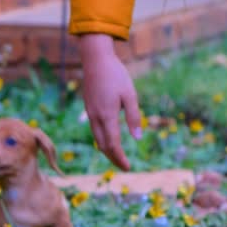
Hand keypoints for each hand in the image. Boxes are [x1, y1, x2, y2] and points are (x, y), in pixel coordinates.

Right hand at [79, 34, 140, 170]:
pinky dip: (102, 140)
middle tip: (124, 166)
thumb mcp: (130, 95)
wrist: (95, 59)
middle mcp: (96, 117)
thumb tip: (137, 137)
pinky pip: (95, 130)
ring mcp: (90, 113)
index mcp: (107, 115)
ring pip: (97, 139)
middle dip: (113, 158)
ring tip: (117, 157)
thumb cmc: (116, 74)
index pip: (113, 144)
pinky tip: (108, 141)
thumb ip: (133, 117)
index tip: (128, 167)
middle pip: (103, 145)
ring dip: (107, 150)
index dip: (120, 158)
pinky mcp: (89, 109)